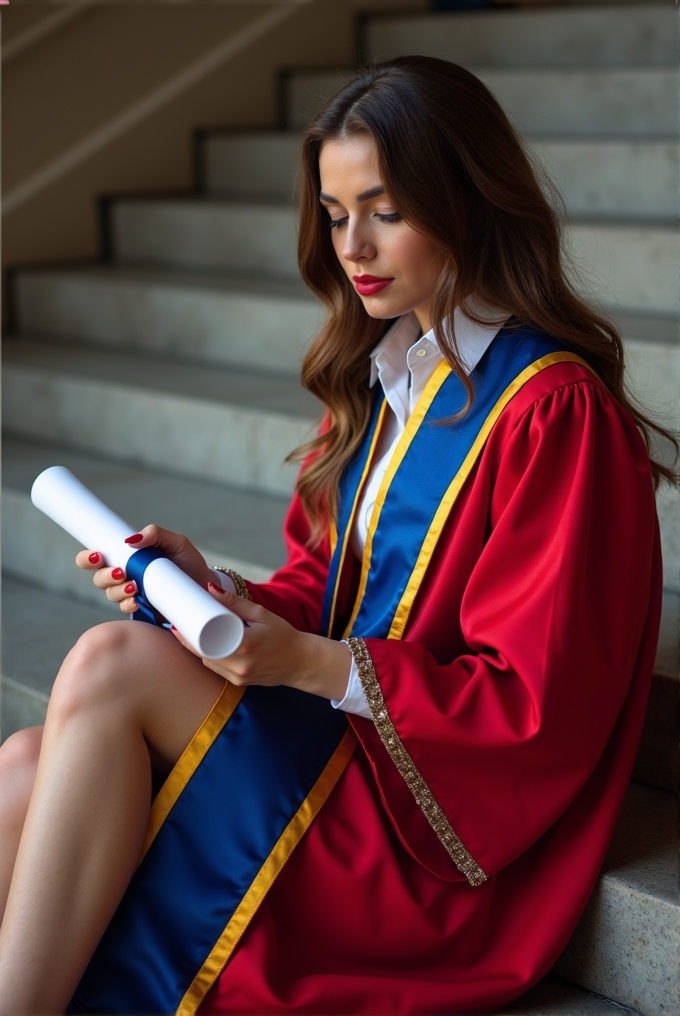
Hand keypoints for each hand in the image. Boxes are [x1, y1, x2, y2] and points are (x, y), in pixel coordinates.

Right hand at [75, 525, 213, 614]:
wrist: (206, 586)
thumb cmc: (188, 562)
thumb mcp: (176, 542)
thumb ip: (156, 534)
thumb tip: (131, 540)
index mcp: (128, 557)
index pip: (97, 557)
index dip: (87, 558)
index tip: (97, 556)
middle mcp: (125, 576)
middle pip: (98, 578)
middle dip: (104, 576)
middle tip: (121, 572)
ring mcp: (132, 594)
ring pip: (110, 594)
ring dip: (117, 591)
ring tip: (135, 586)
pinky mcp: (142, 610)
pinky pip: (127, 610)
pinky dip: (128, 605)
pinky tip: (137, 601)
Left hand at [171, 584, 351, 701]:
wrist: (301, 662)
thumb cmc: (283, 635)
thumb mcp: (261, 614)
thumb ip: (235, 603)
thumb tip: (211, 588)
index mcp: (244, 646)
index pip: (206, 643)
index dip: (187, 636)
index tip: (177, 624)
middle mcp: (240, 665)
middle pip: (202, 654)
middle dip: (188, 641)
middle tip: (177, 626)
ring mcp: (239, 677)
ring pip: (208, 664)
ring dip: (197, 650)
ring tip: (188, 634)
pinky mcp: (239, 683)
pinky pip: (217, 670)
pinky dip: (210, 658)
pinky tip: (205, 647)